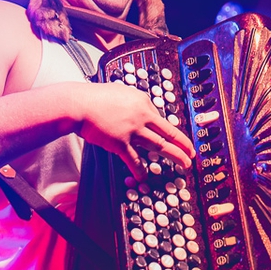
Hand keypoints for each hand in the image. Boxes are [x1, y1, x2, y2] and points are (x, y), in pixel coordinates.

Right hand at [73, 81, 194, 179]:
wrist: (78, 104)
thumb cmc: (94, 98)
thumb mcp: (120, 92)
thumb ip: (131, 103)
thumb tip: (139, 111)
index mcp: (142, 101)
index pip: (160, 118)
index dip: (168, 130)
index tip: (175, 138)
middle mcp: (142, 115)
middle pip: (169, 132)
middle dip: (183, 144)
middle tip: (192, 152)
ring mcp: (133, 130)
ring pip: (160, 145)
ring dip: (175, 156)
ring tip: (184, 164)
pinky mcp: (120, 142)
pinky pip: (134, 159)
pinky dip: (140, 169)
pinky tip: (145, 177)